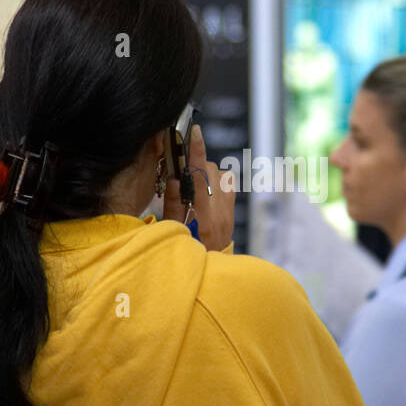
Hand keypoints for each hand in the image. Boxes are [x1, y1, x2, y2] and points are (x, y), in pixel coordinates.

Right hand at [161, 125, 235, 252]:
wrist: (209, 272)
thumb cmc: (187, 253)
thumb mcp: (173, 233)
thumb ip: (173, 206)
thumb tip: (175, 178)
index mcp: (204, 218)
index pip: (200, 177)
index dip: (196, 152)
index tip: (195, 132)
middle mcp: (221, 212)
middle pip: (210, 171)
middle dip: (194, 165)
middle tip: (179, 174)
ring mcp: (229, 211)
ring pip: (220, 174)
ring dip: (205, 173)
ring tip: (191, 187)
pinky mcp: (232, 210)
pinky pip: (227, 183)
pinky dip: (215, 180)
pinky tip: (204, 191)